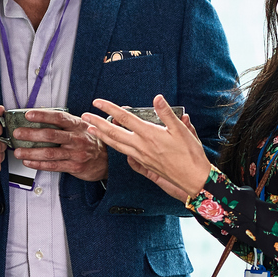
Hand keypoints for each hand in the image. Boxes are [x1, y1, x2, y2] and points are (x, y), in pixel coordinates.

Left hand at [15, 109, 108, 182]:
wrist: (106, 160)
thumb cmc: (90, 141)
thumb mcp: (81, 127)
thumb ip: (64, 123)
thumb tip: (40, 117)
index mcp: (77, 125)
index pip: (58, 117)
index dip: (43, 115)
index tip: (28, 115)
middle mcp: (77, 139)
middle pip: (51, 135)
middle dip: (31, 134)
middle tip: (17, 134)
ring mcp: (76, 153)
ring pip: (49, 153)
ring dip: (31, 152)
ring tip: (18, 151)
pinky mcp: (74, 166)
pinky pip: (53, 166)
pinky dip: (38, 164)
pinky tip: (29, 162)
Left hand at [84, 97, 209, 198]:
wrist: (193, 178)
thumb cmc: (190, 154)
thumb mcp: (181, 130)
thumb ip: (167, 113)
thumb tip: (157, 98)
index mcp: (149, 134)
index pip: (124, 118)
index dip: (109, 109)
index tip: (98, 102)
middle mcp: (141, 146)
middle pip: (113, 133)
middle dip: (97, 123)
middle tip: (85, 116)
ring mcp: (141, 157)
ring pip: (116, 145)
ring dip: (102, 136)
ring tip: (91, 129)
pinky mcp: (144, 164)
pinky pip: (124, 154)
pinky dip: (115, 147)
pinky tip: (113, 145)